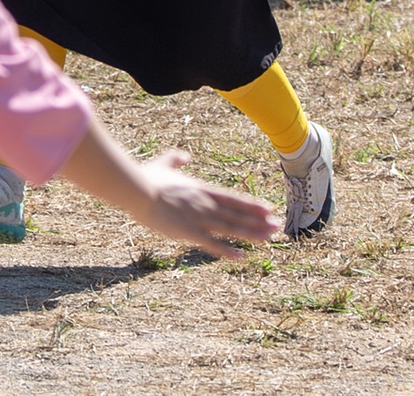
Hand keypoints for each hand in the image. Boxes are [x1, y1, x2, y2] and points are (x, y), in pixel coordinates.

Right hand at [130, 149, 281, 256]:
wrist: (137, 190)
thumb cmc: (147, 178)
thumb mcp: (163, 163)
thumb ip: (176, 159)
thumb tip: (186, 156)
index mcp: (201, 189)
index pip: (232, 198)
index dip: (251, 205)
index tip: (268, 209)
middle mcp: (205, 204)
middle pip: (237, 214)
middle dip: (258, 221)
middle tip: (277, 226)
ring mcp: (199, 218)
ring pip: (231, 228)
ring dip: (251, 234)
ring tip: (268, 238)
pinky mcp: (189, 232)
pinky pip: (212, 244)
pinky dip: (227, 251)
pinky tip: (241, 257)